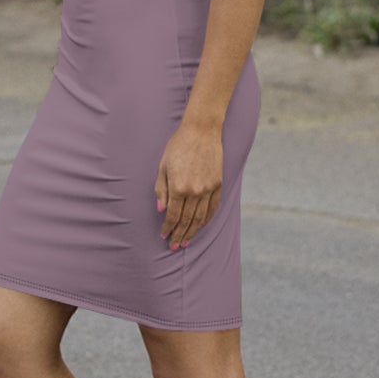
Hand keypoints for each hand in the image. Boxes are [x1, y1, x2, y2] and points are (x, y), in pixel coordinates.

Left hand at [154, 123, 222, 249]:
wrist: (202, 131)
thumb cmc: (178, 146)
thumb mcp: (163, 166)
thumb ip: (161, 189)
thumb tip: (161, 210)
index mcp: (178, 187)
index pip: (172, 215)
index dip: (167, 228)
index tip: (164, 236)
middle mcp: (194, 191)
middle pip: (186, 220)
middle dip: (179, 235)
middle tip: (174, 246)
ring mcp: (208, 189)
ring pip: (200, 217)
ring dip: (193, 231)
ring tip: (186, 241)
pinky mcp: (218, 184)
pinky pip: (213, 207)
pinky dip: (207, 219)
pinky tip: (201, 226)